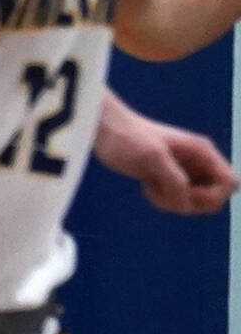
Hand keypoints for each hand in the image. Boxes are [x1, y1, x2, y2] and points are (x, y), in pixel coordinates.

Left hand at [105, 117, 237, 214]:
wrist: (105, 130)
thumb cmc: (127, 136)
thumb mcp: (151, 157)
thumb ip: (173, 179)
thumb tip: (186, 201)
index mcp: (202, 152)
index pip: (230, 183)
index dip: (213, 196)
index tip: (185, 191)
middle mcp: (198, 163)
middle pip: (214, 199)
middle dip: (190, 203)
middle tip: (165, 191)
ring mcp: (184, 172)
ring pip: (194, 203)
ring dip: (174, 203)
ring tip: (152, 187)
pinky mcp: (168, 179)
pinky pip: (177, 202)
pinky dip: (164, 201)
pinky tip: (147, 187)